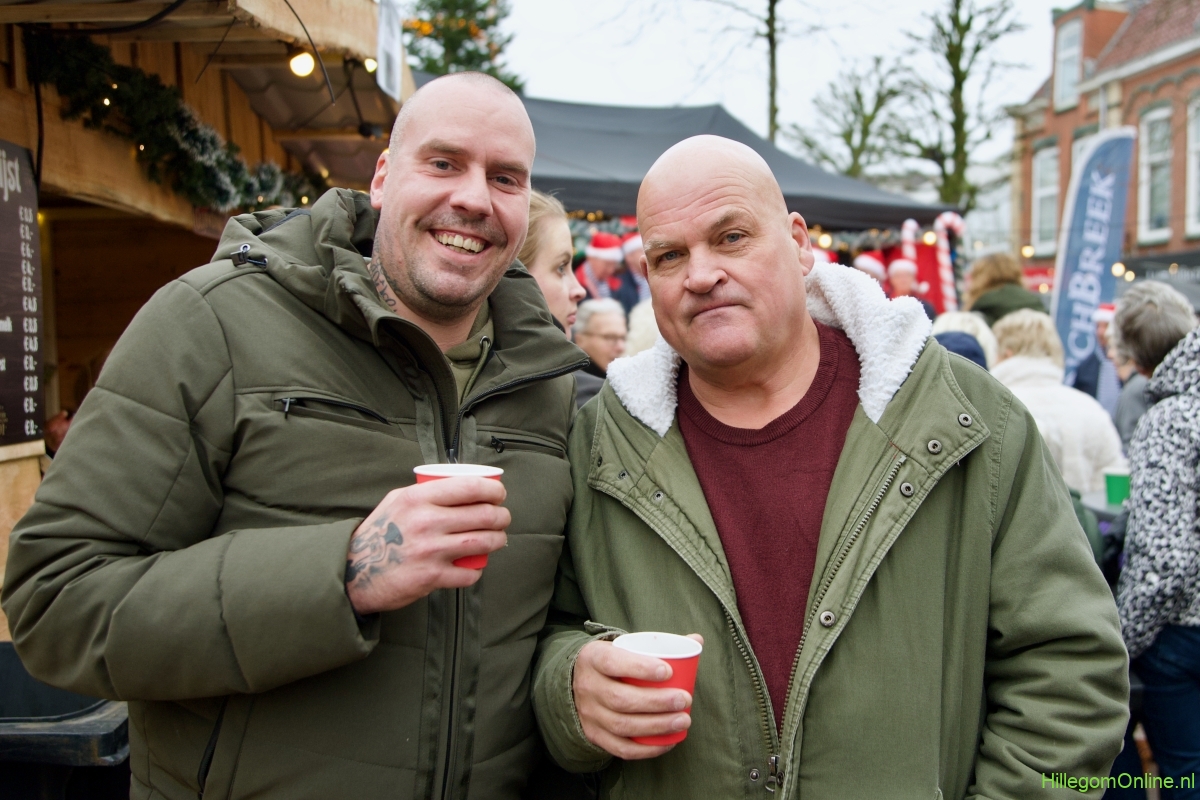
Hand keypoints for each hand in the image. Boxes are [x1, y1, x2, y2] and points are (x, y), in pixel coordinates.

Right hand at [345, 477, 509, 614]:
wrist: (355, 571)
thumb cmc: (380, 532)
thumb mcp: (397, 500)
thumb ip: (427, 491)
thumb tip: (462, 485)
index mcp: (418, 498)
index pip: (469, 487)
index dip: (494, 490)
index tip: (499, 494)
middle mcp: (426, 522)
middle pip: (483, 515)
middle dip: (502, 516)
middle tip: (503, 517)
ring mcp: (430, 550)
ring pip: (483, 542)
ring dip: (498, 540)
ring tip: (498, 538)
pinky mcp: (431, 577)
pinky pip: (470, 573)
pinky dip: (477, 570)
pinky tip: (475, 566)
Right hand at [572, 634, 703, 759]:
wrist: (580, 681)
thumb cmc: (614, 662)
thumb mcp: (624, 647)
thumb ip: (659, 644)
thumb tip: (697, 639)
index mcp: (593, 658)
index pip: (613, 663)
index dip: (641, 668)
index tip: (669, 672)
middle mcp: (587, 687)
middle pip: (621, 699)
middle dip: (657, 702)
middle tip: (685, 699)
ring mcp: (589, 714)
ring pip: (622, 725)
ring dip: (656, 726)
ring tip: (683, 720)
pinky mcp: (594, 735)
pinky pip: (620, 748)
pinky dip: (647, 749)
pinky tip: (668, 741)